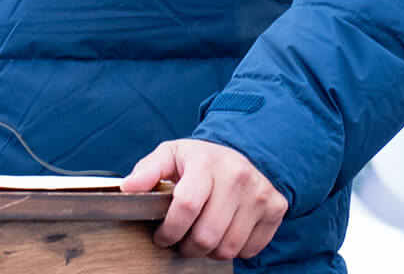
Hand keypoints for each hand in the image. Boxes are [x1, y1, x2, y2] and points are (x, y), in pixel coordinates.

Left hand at [120, 138, 288, 260]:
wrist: (244, 152)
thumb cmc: (202, 160)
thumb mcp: (172, 155)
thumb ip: (148, 171)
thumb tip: (128, 187)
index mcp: (207, 162)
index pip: (186, 206)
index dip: (169, 230)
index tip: (162, 236)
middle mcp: (237, 176)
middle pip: (207, 235)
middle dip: (188, 247)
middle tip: (182, 241)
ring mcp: (259, 193)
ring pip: (228, 248)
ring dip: (210, 252)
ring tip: (202, 237)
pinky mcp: (276, 208)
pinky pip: (251, 249)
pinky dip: (235, 250)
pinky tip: (226, 232)